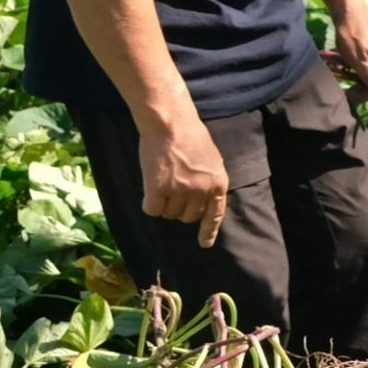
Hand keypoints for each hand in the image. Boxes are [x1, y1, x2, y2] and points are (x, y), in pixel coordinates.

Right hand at [140, 111, 229, 249]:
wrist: (171, 123)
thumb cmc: (190, 137)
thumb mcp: (211, 161)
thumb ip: (208, 182)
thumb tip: (203, 201)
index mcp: (218, 184)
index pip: (215, 215)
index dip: (208, 231)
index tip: (204, 244)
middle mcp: (201, 191)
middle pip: (188, 217)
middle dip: (179, 208)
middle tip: (173, 188)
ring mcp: (180, 191)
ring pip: (169, 214)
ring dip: (164, 203)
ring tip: (163, 181)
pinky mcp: (159, 189)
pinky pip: (152, 210)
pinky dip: (149, 203)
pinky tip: (150, 188)